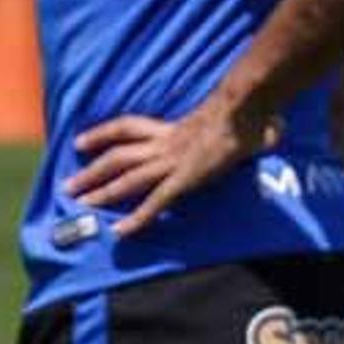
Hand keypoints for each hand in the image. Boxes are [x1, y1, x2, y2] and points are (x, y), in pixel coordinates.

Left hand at [65, 99, 282, 238]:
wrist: (245, 112)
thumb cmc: (247, 112)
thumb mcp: (235, 114)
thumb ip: (242, 124)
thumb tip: (275, 128)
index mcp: (172, 128)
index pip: (127, 127)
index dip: (102, 134)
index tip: (81, 143)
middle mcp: (164, 145)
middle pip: (118, 157)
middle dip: (91, 173)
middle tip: (68, 188)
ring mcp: (173, 163)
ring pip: (128, 179)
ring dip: (103, 194)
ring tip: (82, 208)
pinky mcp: (184, 179)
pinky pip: (155, 201)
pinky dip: (136, 217)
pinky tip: (121, 232)